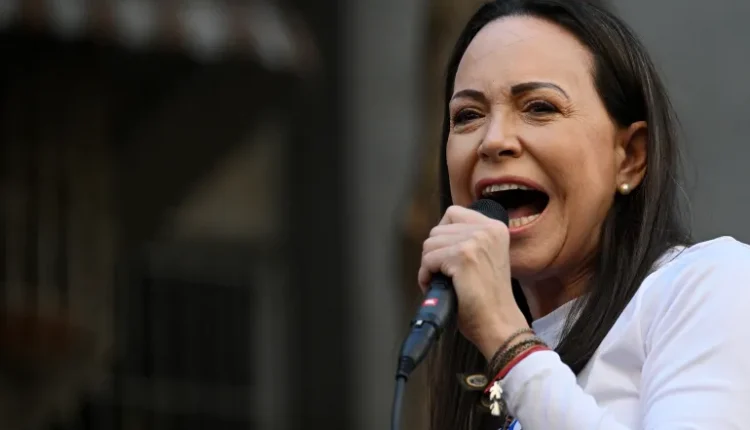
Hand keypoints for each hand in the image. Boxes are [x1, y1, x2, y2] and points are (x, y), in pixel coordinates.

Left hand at [418, 205, 529, 359]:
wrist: (499, 322)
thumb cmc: (488, 298)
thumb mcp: (486, 257)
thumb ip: (468, 240)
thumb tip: (438, 236)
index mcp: (495, 227)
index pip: (452, 213)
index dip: (443, 236)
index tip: (446, 255)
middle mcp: (487, 229)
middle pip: (437, 230)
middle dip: (434, 253)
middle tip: (444, 273)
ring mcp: (475, 241)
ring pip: (429, 244)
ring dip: (429, 265)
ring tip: (441, 281)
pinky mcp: (463, 256)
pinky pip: (428, 260)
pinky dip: (426, 276)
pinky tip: (436, 286)